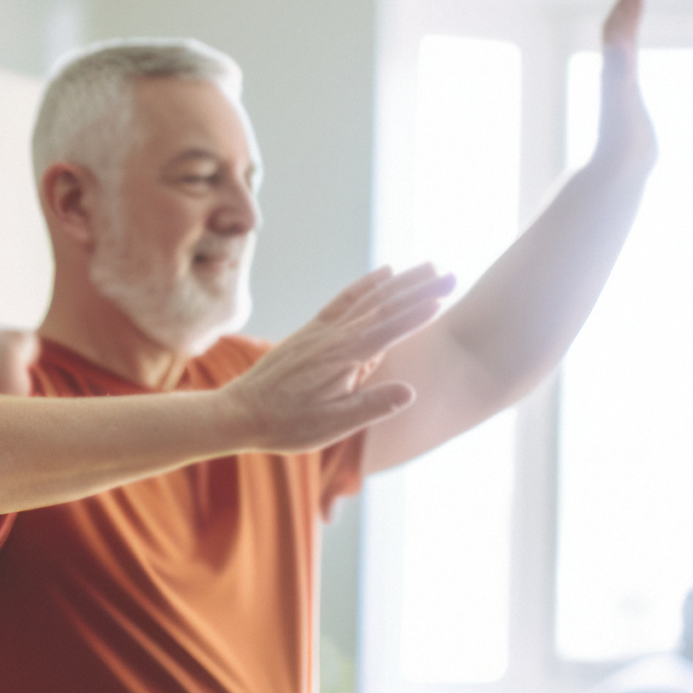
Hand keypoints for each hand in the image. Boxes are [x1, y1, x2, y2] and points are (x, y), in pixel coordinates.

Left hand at [225, 266, 449, 451]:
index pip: (388, 329)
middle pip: (383, 304)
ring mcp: (321, 329)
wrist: (239, 413)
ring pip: (367, 296)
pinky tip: (384, 273)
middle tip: (452, 275)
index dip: (417, 314)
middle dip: (419, 289)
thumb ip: (372, 405)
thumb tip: (410, 392)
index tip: (444, 298)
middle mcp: (333, 335)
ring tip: (429, 267)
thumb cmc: (286, 425)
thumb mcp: (332, 424)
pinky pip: (345, 299)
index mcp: (342, 357)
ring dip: (400, 280)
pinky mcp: (312, 330)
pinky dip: (367, 284)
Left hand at [592, 0, 656, 178]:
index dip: (629, 2)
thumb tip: (618, 41)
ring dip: (629, 20)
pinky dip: (630, 48)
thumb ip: (619, 68)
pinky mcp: (626, 99)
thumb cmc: (620, 138)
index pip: (620, 26)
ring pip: (620, 45)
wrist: (614, 170)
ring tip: (638, 0)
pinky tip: (630, 47)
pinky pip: (625, 66)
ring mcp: (619, 85)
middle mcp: (613, 73)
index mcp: (614, 68)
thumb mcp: (621, 97)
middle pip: (618, 28)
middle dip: (629, 1)